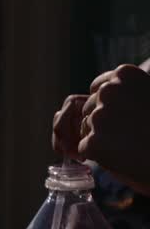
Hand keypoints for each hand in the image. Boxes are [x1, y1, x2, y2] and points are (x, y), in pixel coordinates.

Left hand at [58, 64, 149, 194]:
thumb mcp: (146, 95)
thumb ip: (124, 90)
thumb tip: (100, 91)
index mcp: (124, 74)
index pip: (99, 88)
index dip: (111, 105)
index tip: (129, 115)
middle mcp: (108, 91)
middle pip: (89, 108)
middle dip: (105, 121)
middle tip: (132, 132)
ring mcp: (99, 117)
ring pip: (85, 128)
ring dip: (101, 137)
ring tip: (130, 142)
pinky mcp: (93, 142)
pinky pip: (85, 147)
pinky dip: (99, 154)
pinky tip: (123, 154)